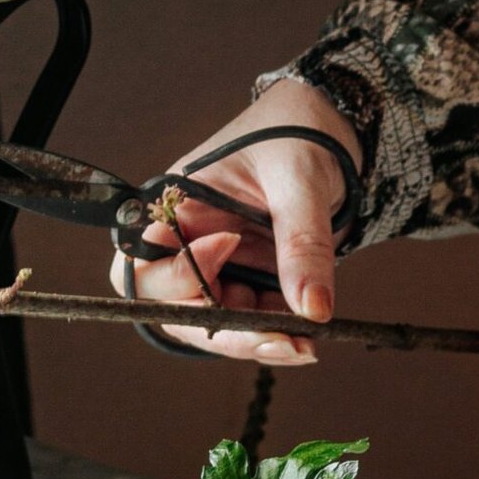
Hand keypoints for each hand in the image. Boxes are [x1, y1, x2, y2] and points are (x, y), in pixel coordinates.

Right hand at [108, 77, 360, 365]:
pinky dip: (275, 336)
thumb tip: (311, 309)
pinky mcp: (252, 278)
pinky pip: (251, 321)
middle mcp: (192, 241)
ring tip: (301, 347)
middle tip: (274, 338)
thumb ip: (302, 245)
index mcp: (180, 206)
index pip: (143, 263)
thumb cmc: (299, 135)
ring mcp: (222, 264)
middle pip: (174, 305)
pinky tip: (305, 343)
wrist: (336, 130)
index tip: (230, 248)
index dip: (174, 275)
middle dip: (221, 330)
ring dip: (254, 341)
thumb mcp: (298, 182)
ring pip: (215, 323)